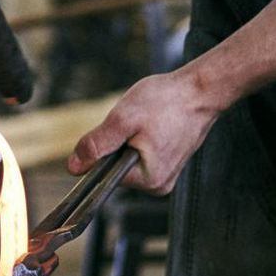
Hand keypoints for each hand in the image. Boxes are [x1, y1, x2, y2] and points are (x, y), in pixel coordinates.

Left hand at [68, 69, 230, 193]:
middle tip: (135, 121)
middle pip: (117, 167)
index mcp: (148, 180)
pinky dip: (141, 137)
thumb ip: (97, 144)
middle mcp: (159, 185)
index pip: (105, 173)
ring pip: (128, 158)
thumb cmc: (167, 102)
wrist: (200, 90)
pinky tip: (153, 123)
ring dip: (129, 138)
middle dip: (117, 142)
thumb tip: (75, 166)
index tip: (116, 129)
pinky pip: (142, 153)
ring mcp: (166, 175)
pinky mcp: (169, 163)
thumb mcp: (123, 119)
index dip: (102, 149)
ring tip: (147, 120)